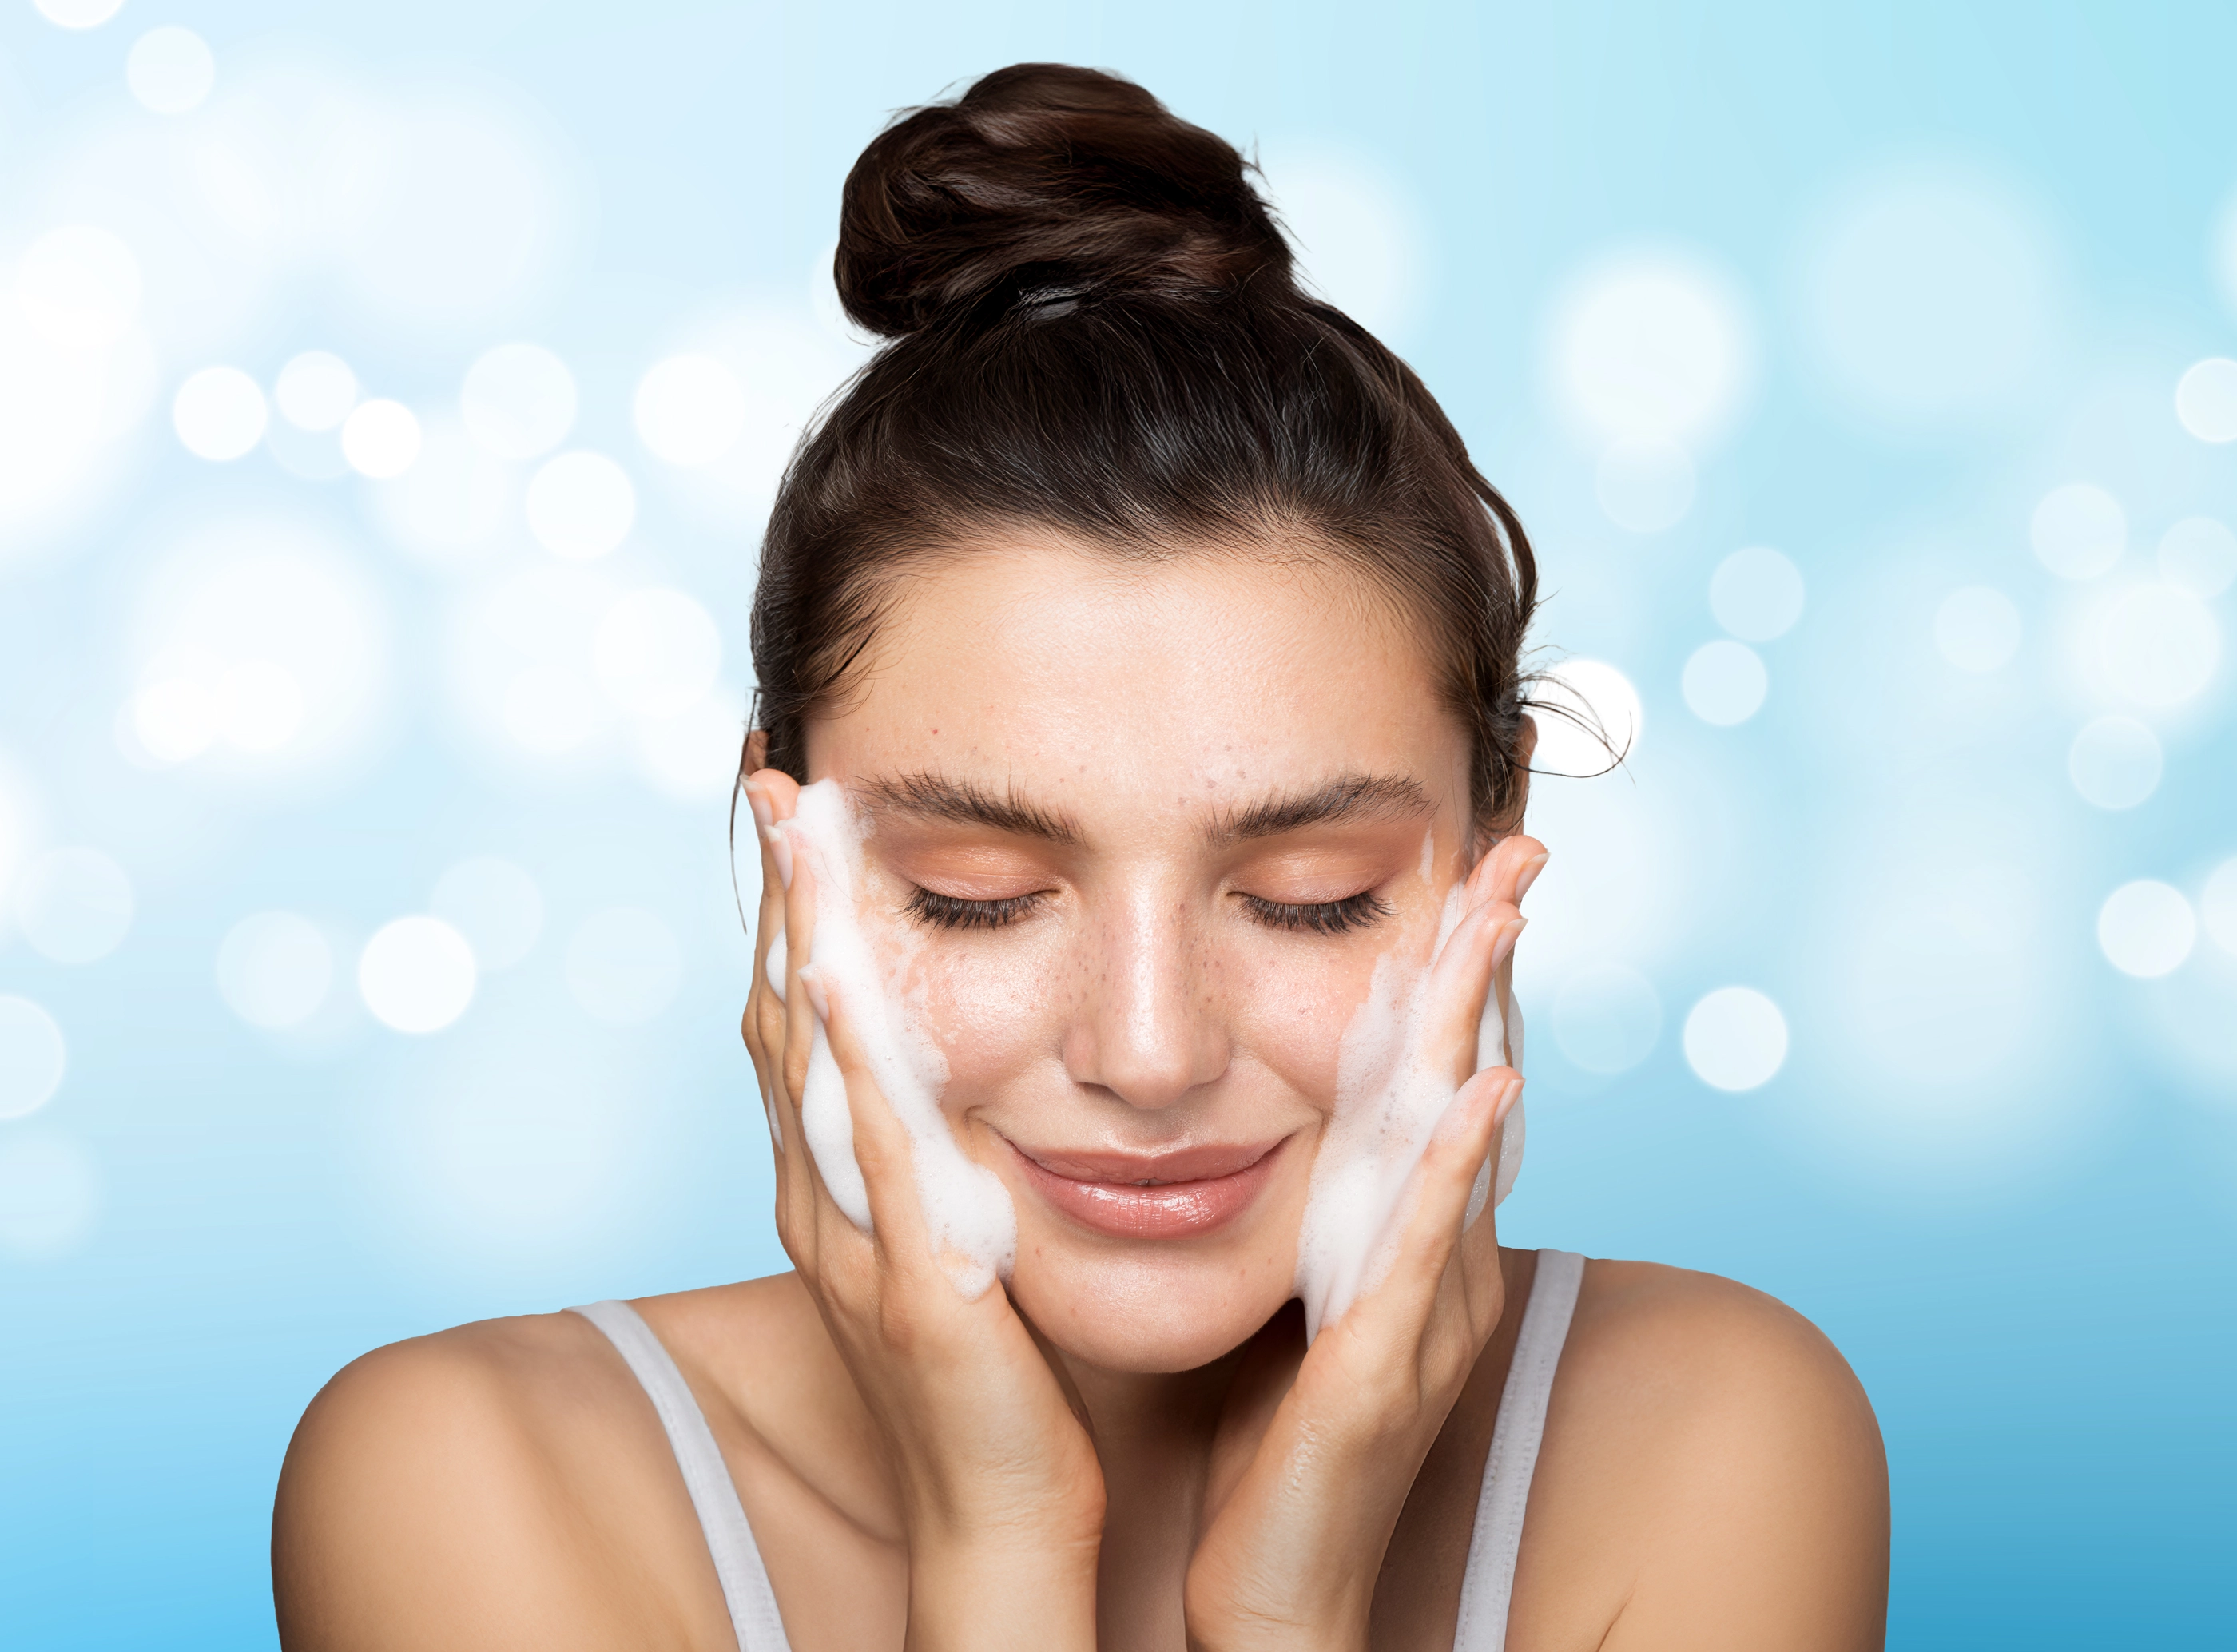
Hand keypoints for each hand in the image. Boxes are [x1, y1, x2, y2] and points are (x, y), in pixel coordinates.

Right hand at [740, 769, 1105, 1650]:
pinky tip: (850, 965)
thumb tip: (962, 1061)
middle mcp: (821, 1194)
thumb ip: (944, 1151)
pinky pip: (873, 1142)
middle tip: (772, 767)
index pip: (800, 1017)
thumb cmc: (994, 1377)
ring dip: (800, 931)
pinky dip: (856, 1046)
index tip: (796, 801)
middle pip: (781, 1012)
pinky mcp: (909, 1278)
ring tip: (795, 817)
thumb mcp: (956, 1233)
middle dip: (777, 890)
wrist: (998, 1518)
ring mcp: (852, 1233)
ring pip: (807, 1055)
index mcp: (837, 1181)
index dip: (792, 908)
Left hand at [1183, 835, 1545, 1651]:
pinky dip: (1455, 1163)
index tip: (1465, 866)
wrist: (1284, 1595)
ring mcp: (1427, 1313)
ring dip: (1483, 1023)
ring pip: (1461, 1141)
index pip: (1441, 1084)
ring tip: (1503, 917)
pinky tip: (1485, 1089)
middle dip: (1492, 964)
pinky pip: (1426, 1249)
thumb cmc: (1283, 1453)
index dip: (1458, 976)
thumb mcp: (1304, 1302)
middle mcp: (1442, 1264)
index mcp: (1413, 1243)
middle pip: (1474, 1085)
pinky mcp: (1384, 1368)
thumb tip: (1299, 1126)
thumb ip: (1318, 1217)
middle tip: (1518, 843)